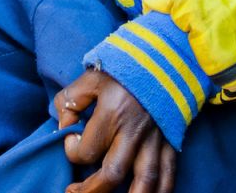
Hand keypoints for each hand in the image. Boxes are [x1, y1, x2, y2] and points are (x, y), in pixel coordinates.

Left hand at [56, 70, 176, 192]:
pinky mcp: (171, 142)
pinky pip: (169, 175)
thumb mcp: (92, 75)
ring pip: (144, 183)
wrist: (167, 55)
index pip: (86, 150)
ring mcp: (155, 140)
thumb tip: (64, 124)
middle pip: (111, 175)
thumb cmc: (126, 65)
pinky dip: (161, 192)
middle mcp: (134, 132)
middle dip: (90, 191)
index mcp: (112, 113)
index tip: (70, 140)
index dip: (71, 150)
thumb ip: (71, 100)